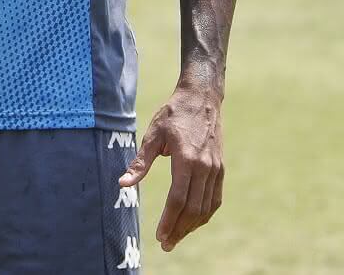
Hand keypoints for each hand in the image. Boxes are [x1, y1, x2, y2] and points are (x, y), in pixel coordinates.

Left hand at [119, 84, 223, 251]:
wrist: (201, 99)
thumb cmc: (173, 115)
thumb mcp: (152, 135)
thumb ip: (140, 162)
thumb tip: (123, 183)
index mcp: (187, 159)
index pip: (178, 199)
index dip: (169, 221)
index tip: (159, 236)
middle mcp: (205, 167)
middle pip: (193, 209)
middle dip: (179, 229)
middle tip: (166, 244)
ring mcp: (216, 169)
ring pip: (206, 207)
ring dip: (192, 226)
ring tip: (177, 237)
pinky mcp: (220, 169)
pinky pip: (214, 199)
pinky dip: (205, 214)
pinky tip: (193, 222)